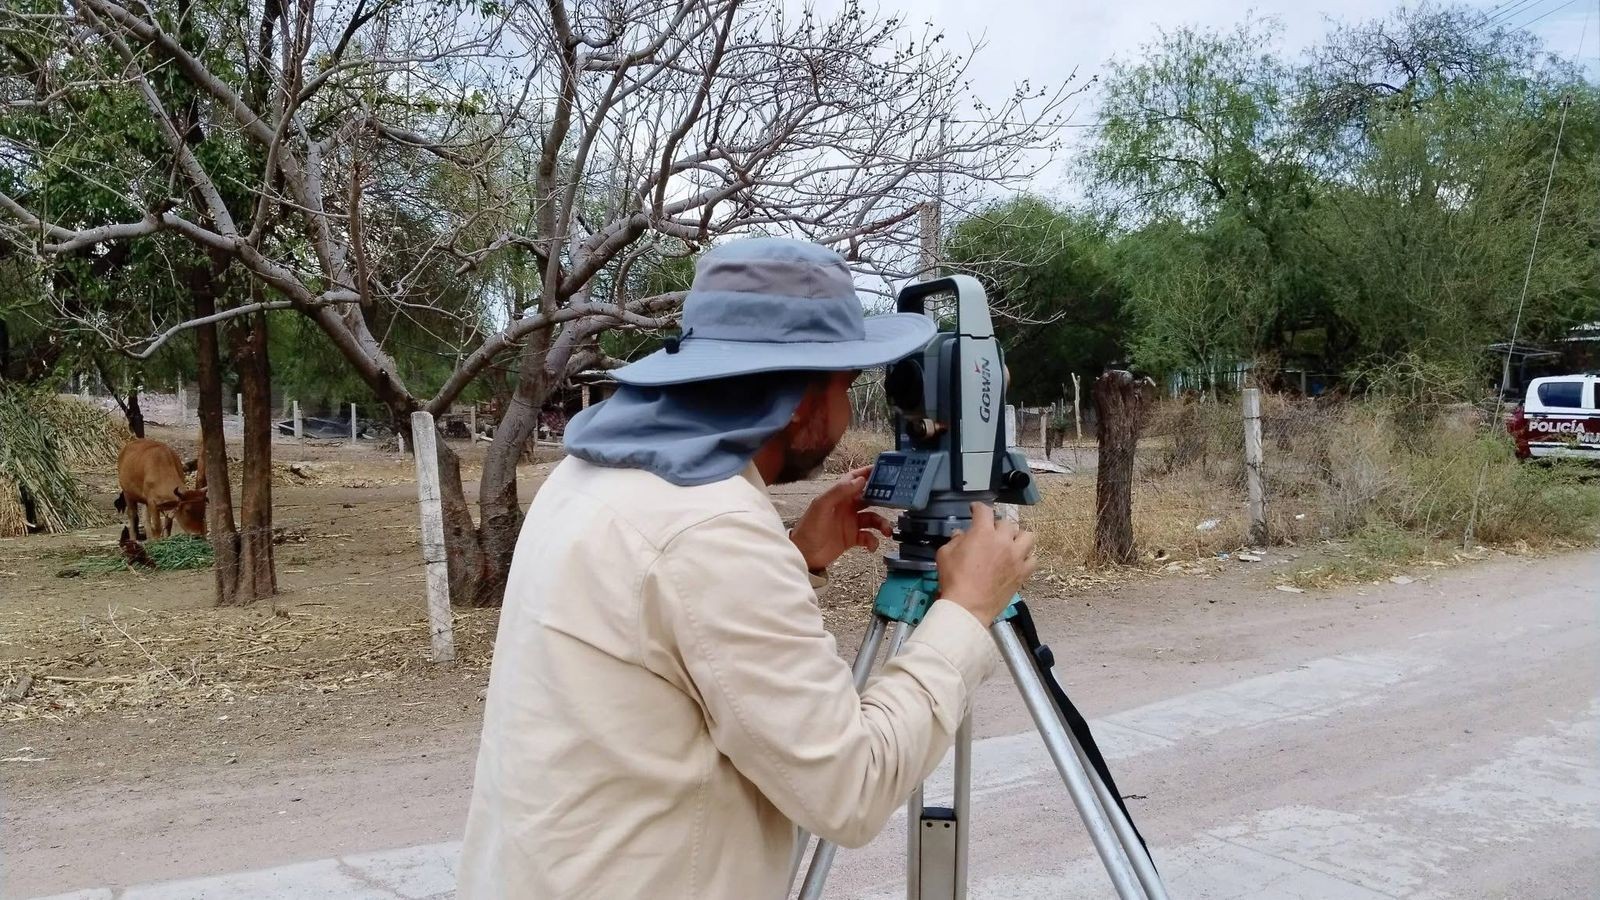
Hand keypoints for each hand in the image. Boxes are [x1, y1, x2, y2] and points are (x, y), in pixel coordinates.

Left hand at [790, 466, 893, 571]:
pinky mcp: (852, 538)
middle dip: (883, 499)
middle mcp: (847, 507)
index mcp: (839, 495)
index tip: (886, 471)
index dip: (869, 473)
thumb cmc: (808, 528)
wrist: (803, 554)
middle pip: (870, 498)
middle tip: (895, 501)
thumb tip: (860, 480)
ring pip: (873, 518)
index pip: (856, 479)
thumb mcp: (821, 506)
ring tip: (886, 531)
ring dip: (882, 523)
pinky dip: (873, 541)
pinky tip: (871, 546)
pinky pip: (868, 537)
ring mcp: (851, 523)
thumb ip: (839, 491)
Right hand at [935, 503, 1036, 623]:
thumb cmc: (954, 579)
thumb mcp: (945, 555)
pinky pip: (1033, 559)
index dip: (979, 507)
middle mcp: (1004, 540)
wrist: (968, 607)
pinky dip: (1026, 557)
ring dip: (1018, 537)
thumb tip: (961, 534)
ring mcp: (1017, 557)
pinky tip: (1018, 561)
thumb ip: (954, 540)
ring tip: (1011, 543)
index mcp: (983, 533)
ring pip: (1027, 536)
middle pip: (1007, 523)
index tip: (975, 509)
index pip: (984, 511)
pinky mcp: (1023, 572)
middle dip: (996, 525)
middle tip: (990, 533)